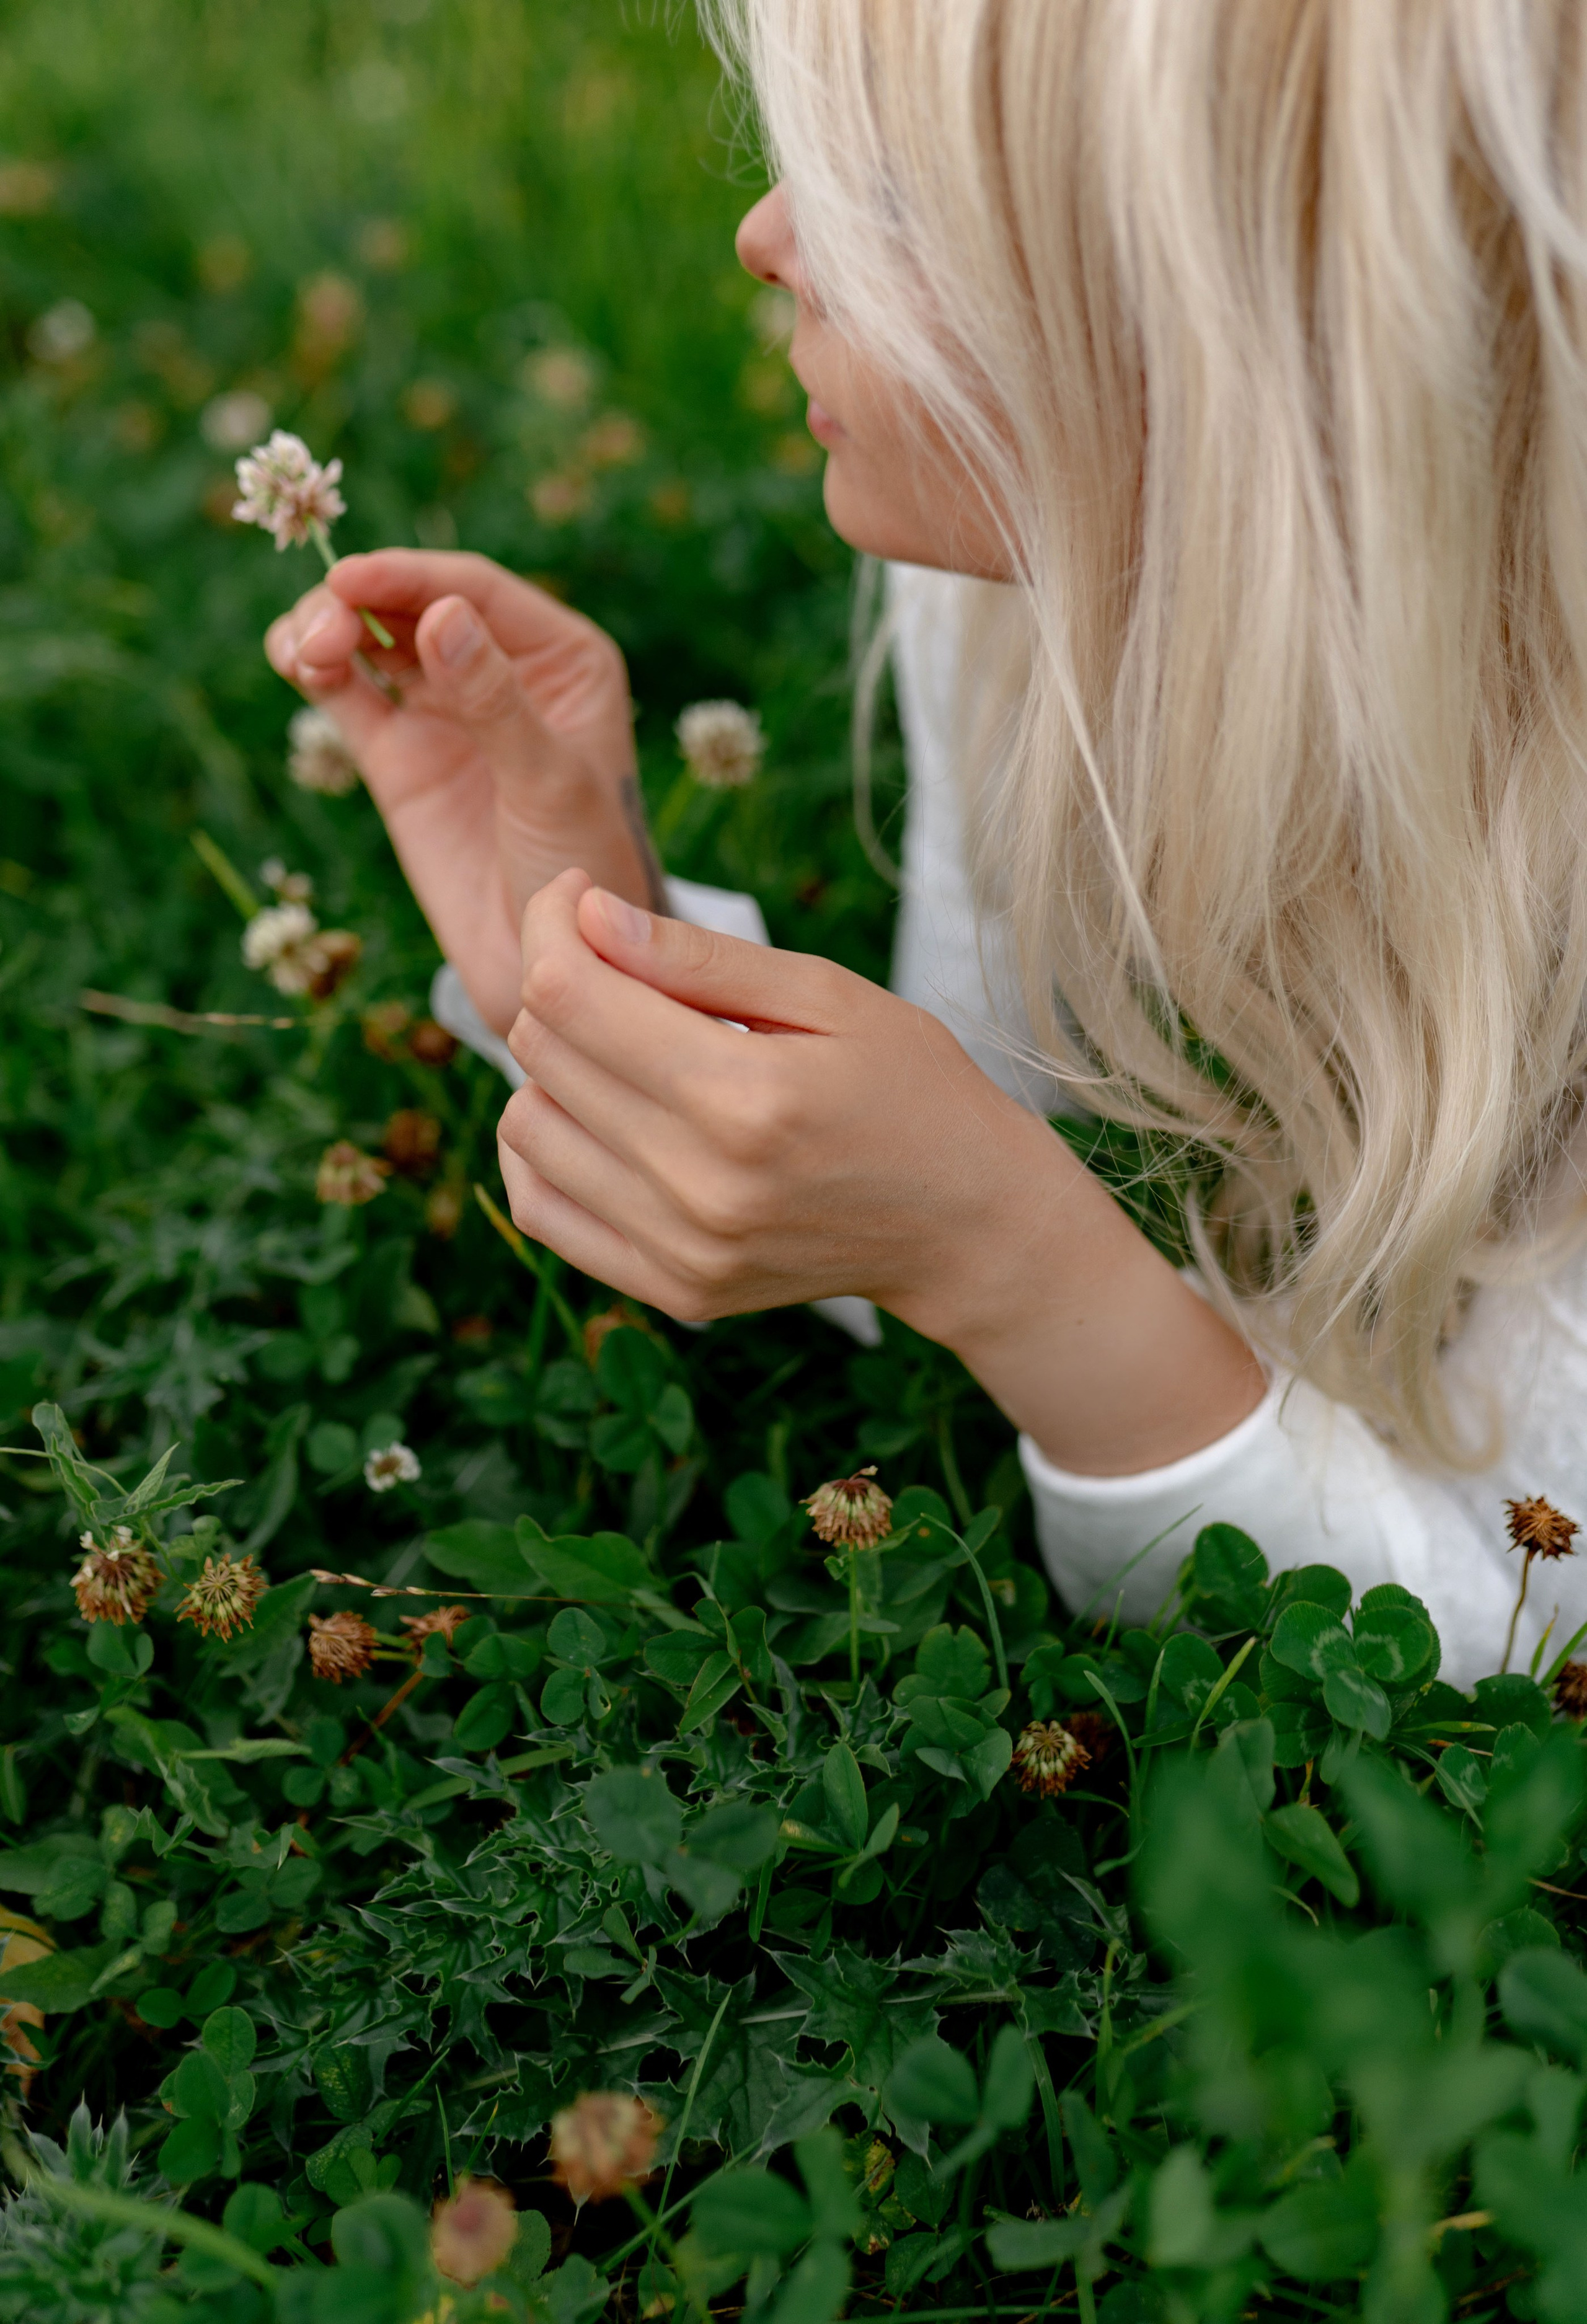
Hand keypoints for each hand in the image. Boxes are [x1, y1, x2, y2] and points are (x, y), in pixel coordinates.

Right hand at [264, 550, 657, 1034]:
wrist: (549, 964)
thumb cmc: (583, 869)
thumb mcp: (550, 783)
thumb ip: (495, 700)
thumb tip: (439, 614)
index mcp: (561, 658)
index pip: (476, 591)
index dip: (410, 576)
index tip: (347, 578)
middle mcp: (499, 669)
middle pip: (413, 601)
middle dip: (359, 600)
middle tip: (323, 629)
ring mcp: (443, 711)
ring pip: (373, 639)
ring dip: (329, 627)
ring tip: (307, 653)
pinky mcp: (396, 756)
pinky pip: (347, 692)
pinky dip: (317, 668)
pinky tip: (298, 663)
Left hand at [497, 873, 1266, 1473]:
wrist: (966, 1224)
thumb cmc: (911, 1089)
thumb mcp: (828, 995)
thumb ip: (700, 957)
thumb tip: (587, 914)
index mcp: (744, 1096)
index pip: (569, 995)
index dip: (551, 924)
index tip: (578, 897)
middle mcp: (700, 1185)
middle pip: (542, 1054)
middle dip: (554, 980)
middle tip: (607, 957)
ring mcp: (683, 1250)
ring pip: (526, 1130)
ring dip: (550, 1068)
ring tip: (618, 1044)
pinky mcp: (674, 1291)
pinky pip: (542, 1211)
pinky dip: (545, 1151)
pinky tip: (595, 1115)